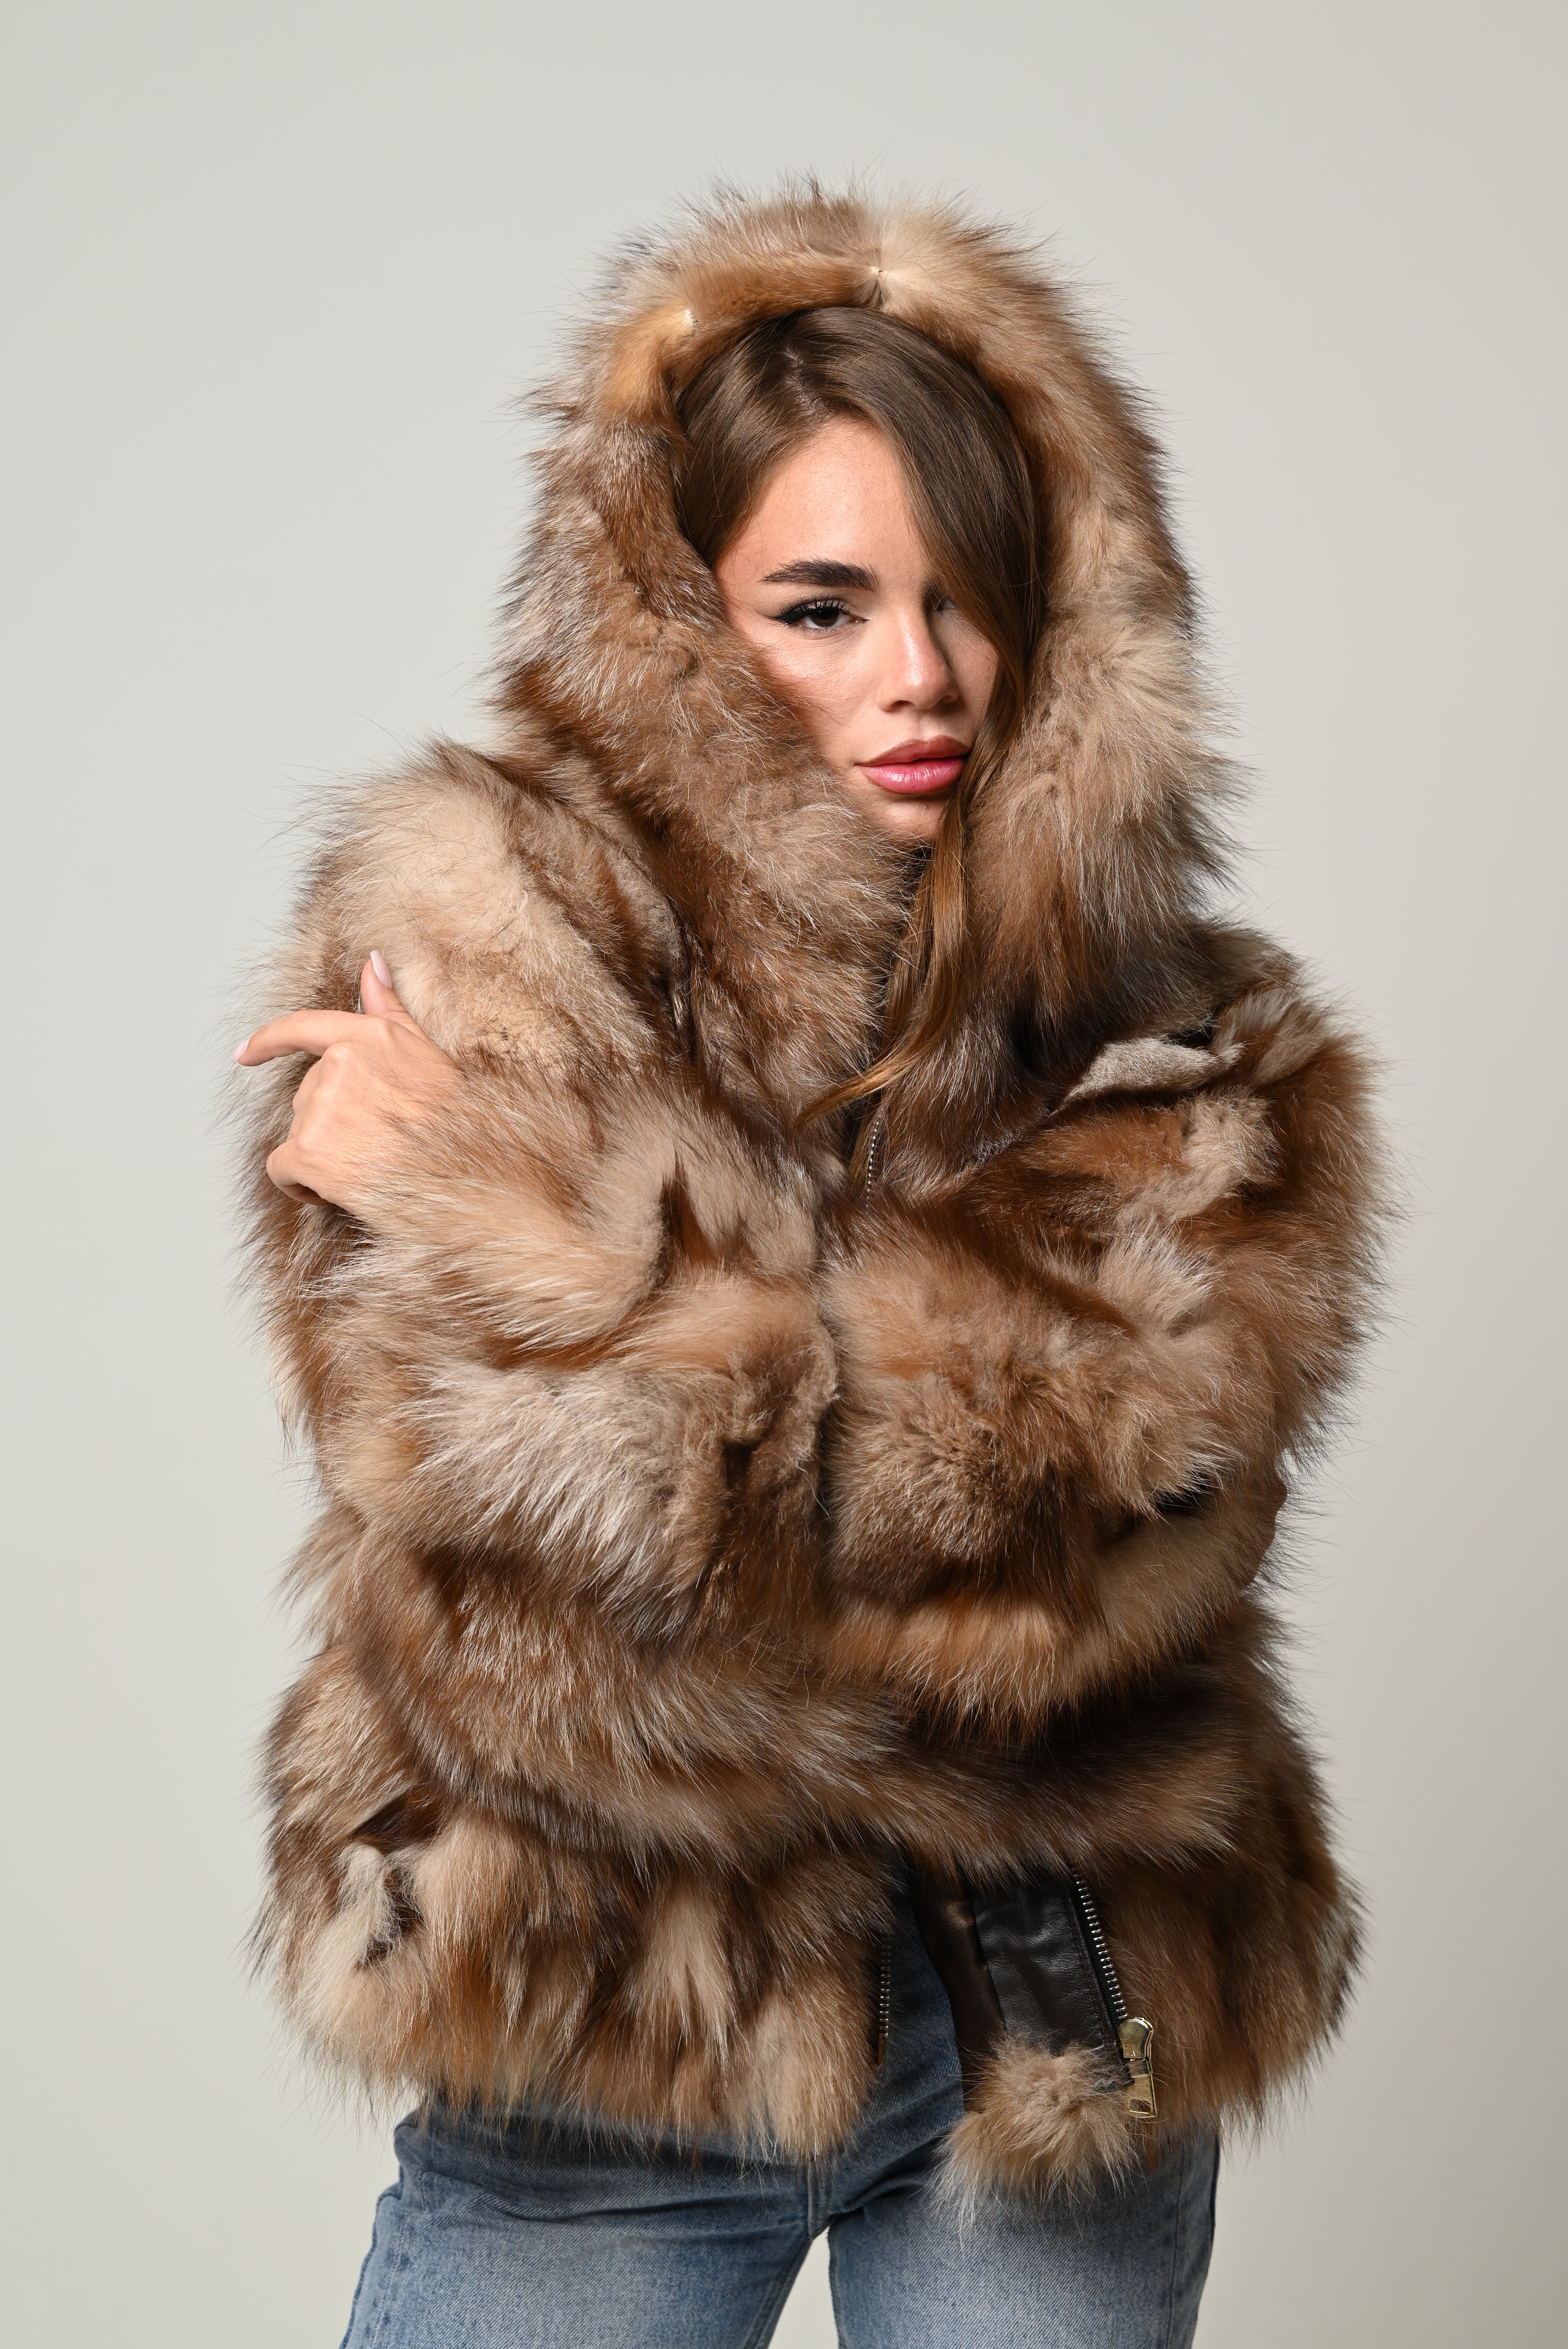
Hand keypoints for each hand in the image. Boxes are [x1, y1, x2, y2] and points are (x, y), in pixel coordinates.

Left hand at [235, 952, 459, 1214]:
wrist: (469, 1173)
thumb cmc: (457, 1120)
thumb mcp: (426, 1052)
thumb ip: (389, 1007)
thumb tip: (372, 962)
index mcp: (367, 1037)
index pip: (303, 1028)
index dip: (269, 1041)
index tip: (245, 1055)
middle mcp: (338, 1065)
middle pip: (307, 1096)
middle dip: (332, 1122)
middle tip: (379, 1144)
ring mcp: (320, 1107)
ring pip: (299, 1134)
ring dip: (323, 1156)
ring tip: (370, 1168)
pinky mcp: (307, 1151)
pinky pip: (282, 1170)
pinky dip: (300, 1186)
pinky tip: (336, 1192)